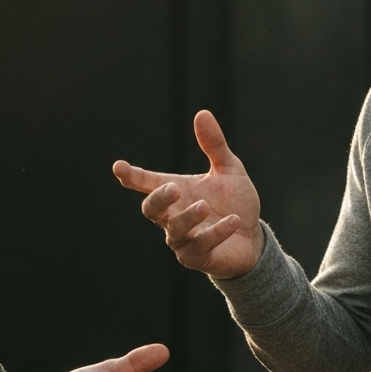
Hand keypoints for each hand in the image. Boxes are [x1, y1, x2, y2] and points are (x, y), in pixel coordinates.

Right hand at [113, 110, 263, 278]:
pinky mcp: (198, 257)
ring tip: (205, 206)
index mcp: (176, 191)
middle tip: (173, 188)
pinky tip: (233, 221)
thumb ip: (214, 145)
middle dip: (158, 199)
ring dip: (187, 218)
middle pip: (151, 210)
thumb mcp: (229, 169)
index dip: (132, 176)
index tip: (118, 167)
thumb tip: (202, 113)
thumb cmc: (235, 203)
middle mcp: (173, 216)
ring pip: (174, 231)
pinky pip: (200, 247)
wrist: (252, 238)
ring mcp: (183, 239)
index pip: (146, 183)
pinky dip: (216, 232)